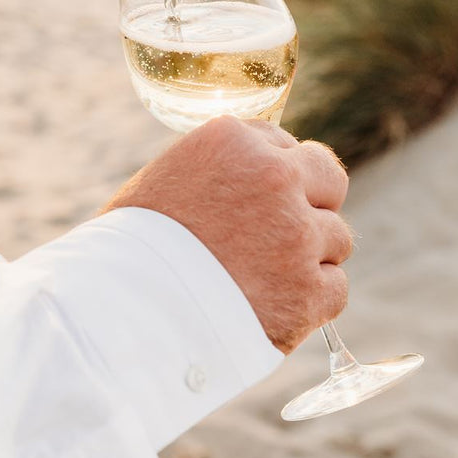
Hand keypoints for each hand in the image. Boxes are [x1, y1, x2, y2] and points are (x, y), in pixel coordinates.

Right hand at [103, 116, 351, 353]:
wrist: (121, 315)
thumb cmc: (127, 253)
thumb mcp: (164, 184)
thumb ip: (217, 173)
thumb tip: (246, 185)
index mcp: (235, 142)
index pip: (282, 144)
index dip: (271, 178)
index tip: (255, 203)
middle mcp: (275, 178)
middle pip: (329, 181)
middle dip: (311, 206)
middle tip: (280, 237)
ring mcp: (298, 235)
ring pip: (336, 239)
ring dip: (309, 259)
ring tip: (263, 282)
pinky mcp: (309, 292)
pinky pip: (335, 289)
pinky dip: (311, 303)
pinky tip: (273, 308)